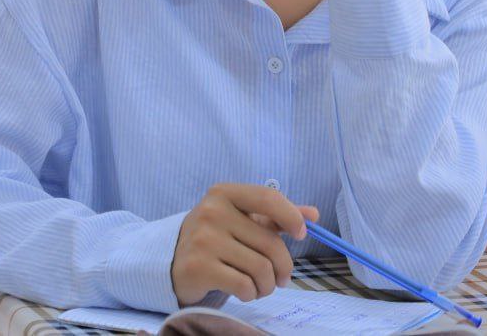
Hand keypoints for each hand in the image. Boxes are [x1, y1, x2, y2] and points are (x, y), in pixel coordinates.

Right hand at [172, 183, 318, 305]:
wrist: (172, 260)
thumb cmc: (217, 237)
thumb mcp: (243, 219)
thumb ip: (277, 215)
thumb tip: (314, 215)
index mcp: (225, 193)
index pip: (269, 198)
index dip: (292, 217)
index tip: (301, 234)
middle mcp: (212, 212)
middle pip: (270, 242)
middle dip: (283, 267)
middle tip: (283, 278)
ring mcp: (202, 239)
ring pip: (260, 268)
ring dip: (267, 284)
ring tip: (262, 286)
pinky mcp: (197, 267)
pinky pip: (244, 285)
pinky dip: (251, 293)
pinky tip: (246, 291)